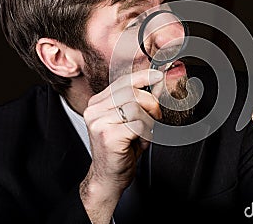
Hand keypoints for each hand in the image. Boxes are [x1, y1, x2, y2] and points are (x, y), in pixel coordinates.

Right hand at [80, 69, 163, 223]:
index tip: (157, 75)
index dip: (142, 77)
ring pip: (136, 107)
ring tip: (145, 132)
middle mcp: (94, 110)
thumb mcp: (132, 121)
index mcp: (98, 103)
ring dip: (148, 121)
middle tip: (156, 117)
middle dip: (151, 103)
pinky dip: (145, 133)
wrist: (108, 177)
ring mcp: (98, 122)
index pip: (123, 82)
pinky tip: (139, 140)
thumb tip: (158, 83)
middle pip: (132, 92)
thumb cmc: (121, 149)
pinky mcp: (108, 135)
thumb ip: (142, 102)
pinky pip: (137, 124)